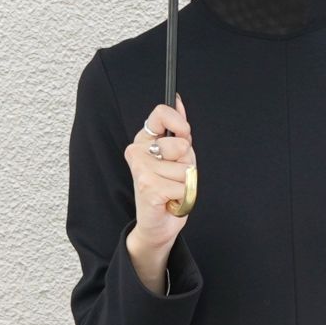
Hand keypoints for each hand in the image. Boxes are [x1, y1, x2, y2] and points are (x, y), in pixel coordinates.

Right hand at [123, 93, 196, 247]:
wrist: (157, 224)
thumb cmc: (168, 187)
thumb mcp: (177, 155)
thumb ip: (178, 129)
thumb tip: (178, 100)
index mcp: (144, 140)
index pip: (160, 113)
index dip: (179, 123)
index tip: (184, 135)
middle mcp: (137, 151)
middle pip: (181, 144)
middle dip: (188, 162)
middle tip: (175, 175)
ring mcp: (142, 169)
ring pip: (186, 168)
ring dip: (186, 182)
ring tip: (172, 189)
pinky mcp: (149, 187)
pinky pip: (185, 185)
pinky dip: (185, 196)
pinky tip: (170, 200)